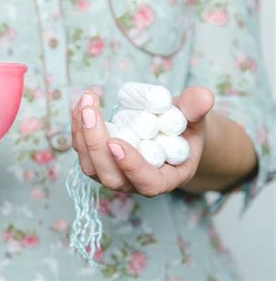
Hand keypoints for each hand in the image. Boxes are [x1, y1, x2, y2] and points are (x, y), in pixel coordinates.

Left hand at [71, 87, 213, 196]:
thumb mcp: (196, 119)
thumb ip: (197, 110)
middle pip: (110, 175)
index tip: (116, 142)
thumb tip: (203, 98)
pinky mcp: (99, 162)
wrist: (169, 134)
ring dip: (82, 133)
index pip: (147, 183)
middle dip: (96, 142)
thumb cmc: (185, 129)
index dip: (131, 166)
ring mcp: (114, 174)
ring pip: (90, 165)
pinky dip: (78, 127)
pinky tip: (81, 105)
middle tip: (91, 110)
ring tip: (86, 101)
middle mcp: (135, 183)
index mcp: (165, 178)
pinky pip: (83, 150)